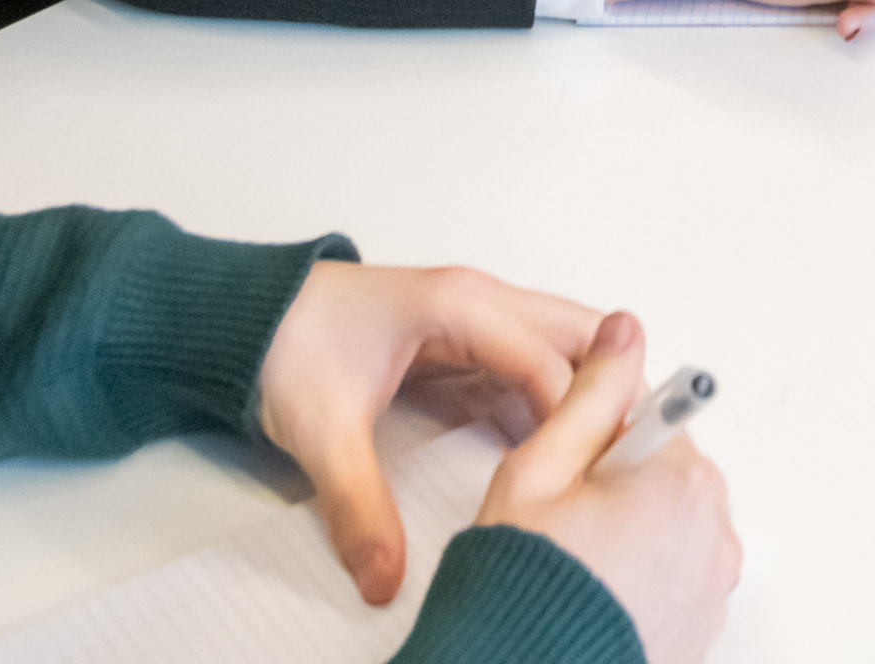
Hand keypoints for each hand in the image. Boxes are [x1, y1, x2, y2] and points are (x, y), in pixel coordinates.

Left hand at [257, 262, 603, 604]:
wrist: (246, 317)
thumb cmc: (284, 343)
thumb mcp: (322, 430)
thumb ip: (358, 505)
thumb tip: (385, 573)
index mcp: (459, 307)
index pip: (551, 361)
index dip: (581, 416)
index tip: (595, 471)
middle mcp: (482, 303)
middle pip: (583, 335)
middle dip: (614, 391)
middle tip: (628, 457)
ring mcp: (479, 321)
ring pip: (567, 348)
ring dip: (591, 396)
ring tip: (603, 462)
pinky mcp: (469, 345)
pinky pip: (534, 369)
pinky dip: (557, 406)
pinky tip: (555, 455)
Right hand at [481, 309, 739, 660]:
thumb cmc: (520, 583)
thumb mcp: (541, 469)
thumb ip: (590, 393)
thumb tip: (623, 331)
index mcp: (684, 483)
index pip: (652, 424)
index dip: (597, 443)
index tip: (574, 474)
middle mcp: (714, 533)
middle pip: (666, 475)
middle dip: (619, 486)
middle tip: (564, 522)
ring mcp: (713, 586)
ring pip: (671, 525)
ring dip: (633, 531)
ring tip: (578, 561)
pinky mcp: (702, 626)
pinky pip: (677, 575)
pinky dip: (644, 576)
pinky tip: (597, 591)